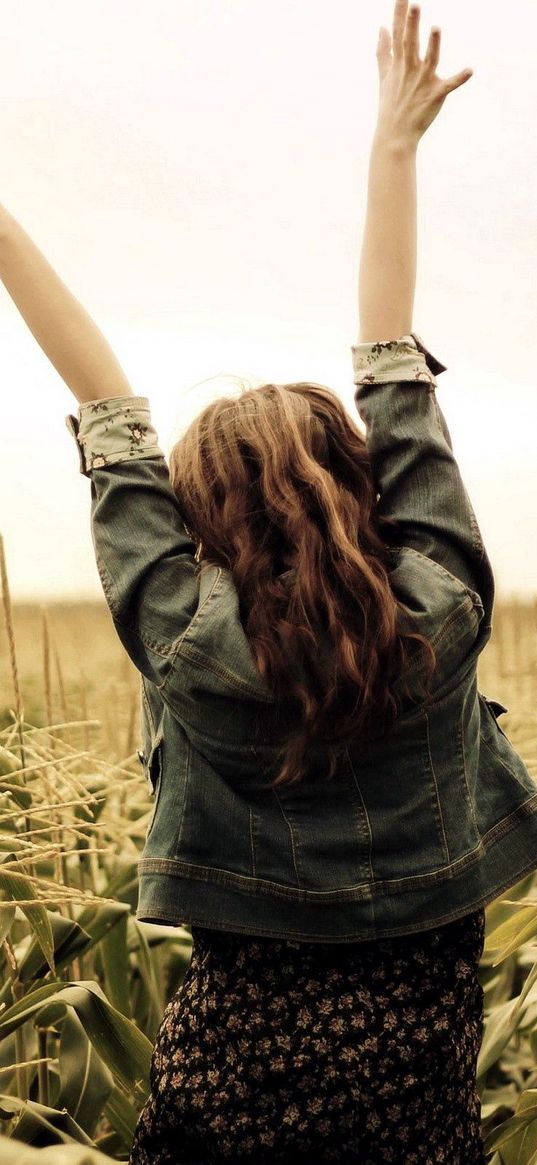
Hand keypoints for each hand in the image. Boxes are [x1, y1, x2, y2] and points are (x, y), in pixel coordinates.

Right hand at [375, 0, 472, 147]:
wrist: (395, 135)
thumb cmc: (390, 104)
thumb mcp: (384, 75)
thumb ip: (383, 50)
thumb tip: (381, 28)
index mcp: (399, 63)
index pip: (398, 34)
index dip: (398, 15)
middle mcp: (410, 70)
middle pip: (411, 43)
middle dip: (411, 25)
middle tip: (414, 5)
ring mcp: (422, 83)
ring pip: (429, 60)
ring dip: (433, 45)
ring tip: (436, 28)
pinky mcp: (435, 95)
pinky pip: (449, 85)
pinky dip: (459, 79)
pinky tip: (469, 71)